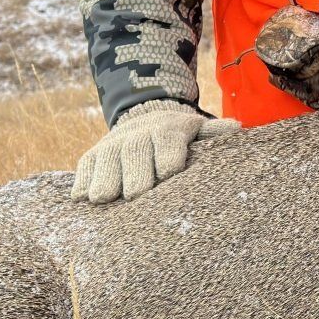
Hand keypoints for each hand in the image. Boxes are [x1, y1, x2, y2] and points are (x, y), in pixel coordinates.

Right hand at [71, 100, 239, 203]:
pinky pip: (85, 165)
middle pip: (135, 151)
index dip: (167, 158)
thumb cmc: (180, 138)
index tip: (168, 175)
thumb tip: (237, 129)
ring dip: (104, 177)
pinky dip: (82, 180)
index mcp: (169, 129)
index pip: (167, 142)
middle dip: (135, 171)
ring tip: (104, 199)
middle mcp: (139, 134)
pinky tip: (81, 198)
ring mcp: (113, 144)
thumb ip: (213, 133)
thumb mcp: (198, 131)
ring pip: (106, 158)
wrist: (145, 120)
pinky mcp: (93, 154)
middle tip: (136, 194)